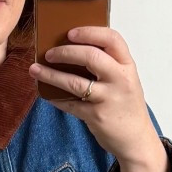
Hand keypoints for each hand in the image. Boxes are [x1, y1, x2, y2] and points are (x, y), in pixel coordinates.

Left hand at [28, 26, 161, 166]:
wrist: (136, 139)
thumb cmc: (126, 105)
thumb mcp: (125, 80)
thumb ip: (108, 64)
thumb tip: (74, 48)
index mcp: (127, 66)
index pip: (112, 39)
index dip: (89, 32)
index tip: (70, 32)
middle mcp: (120, 80)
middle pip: (91, 57)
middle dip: (65, 52)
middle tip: (49, 53)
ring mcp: (108, 98)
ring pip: (75, 82)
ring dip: (51, 75)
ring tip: (35, 70)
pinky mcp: (96, 116)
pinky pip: (70, 104)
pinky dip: (56, 98)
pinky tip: (47, 94)